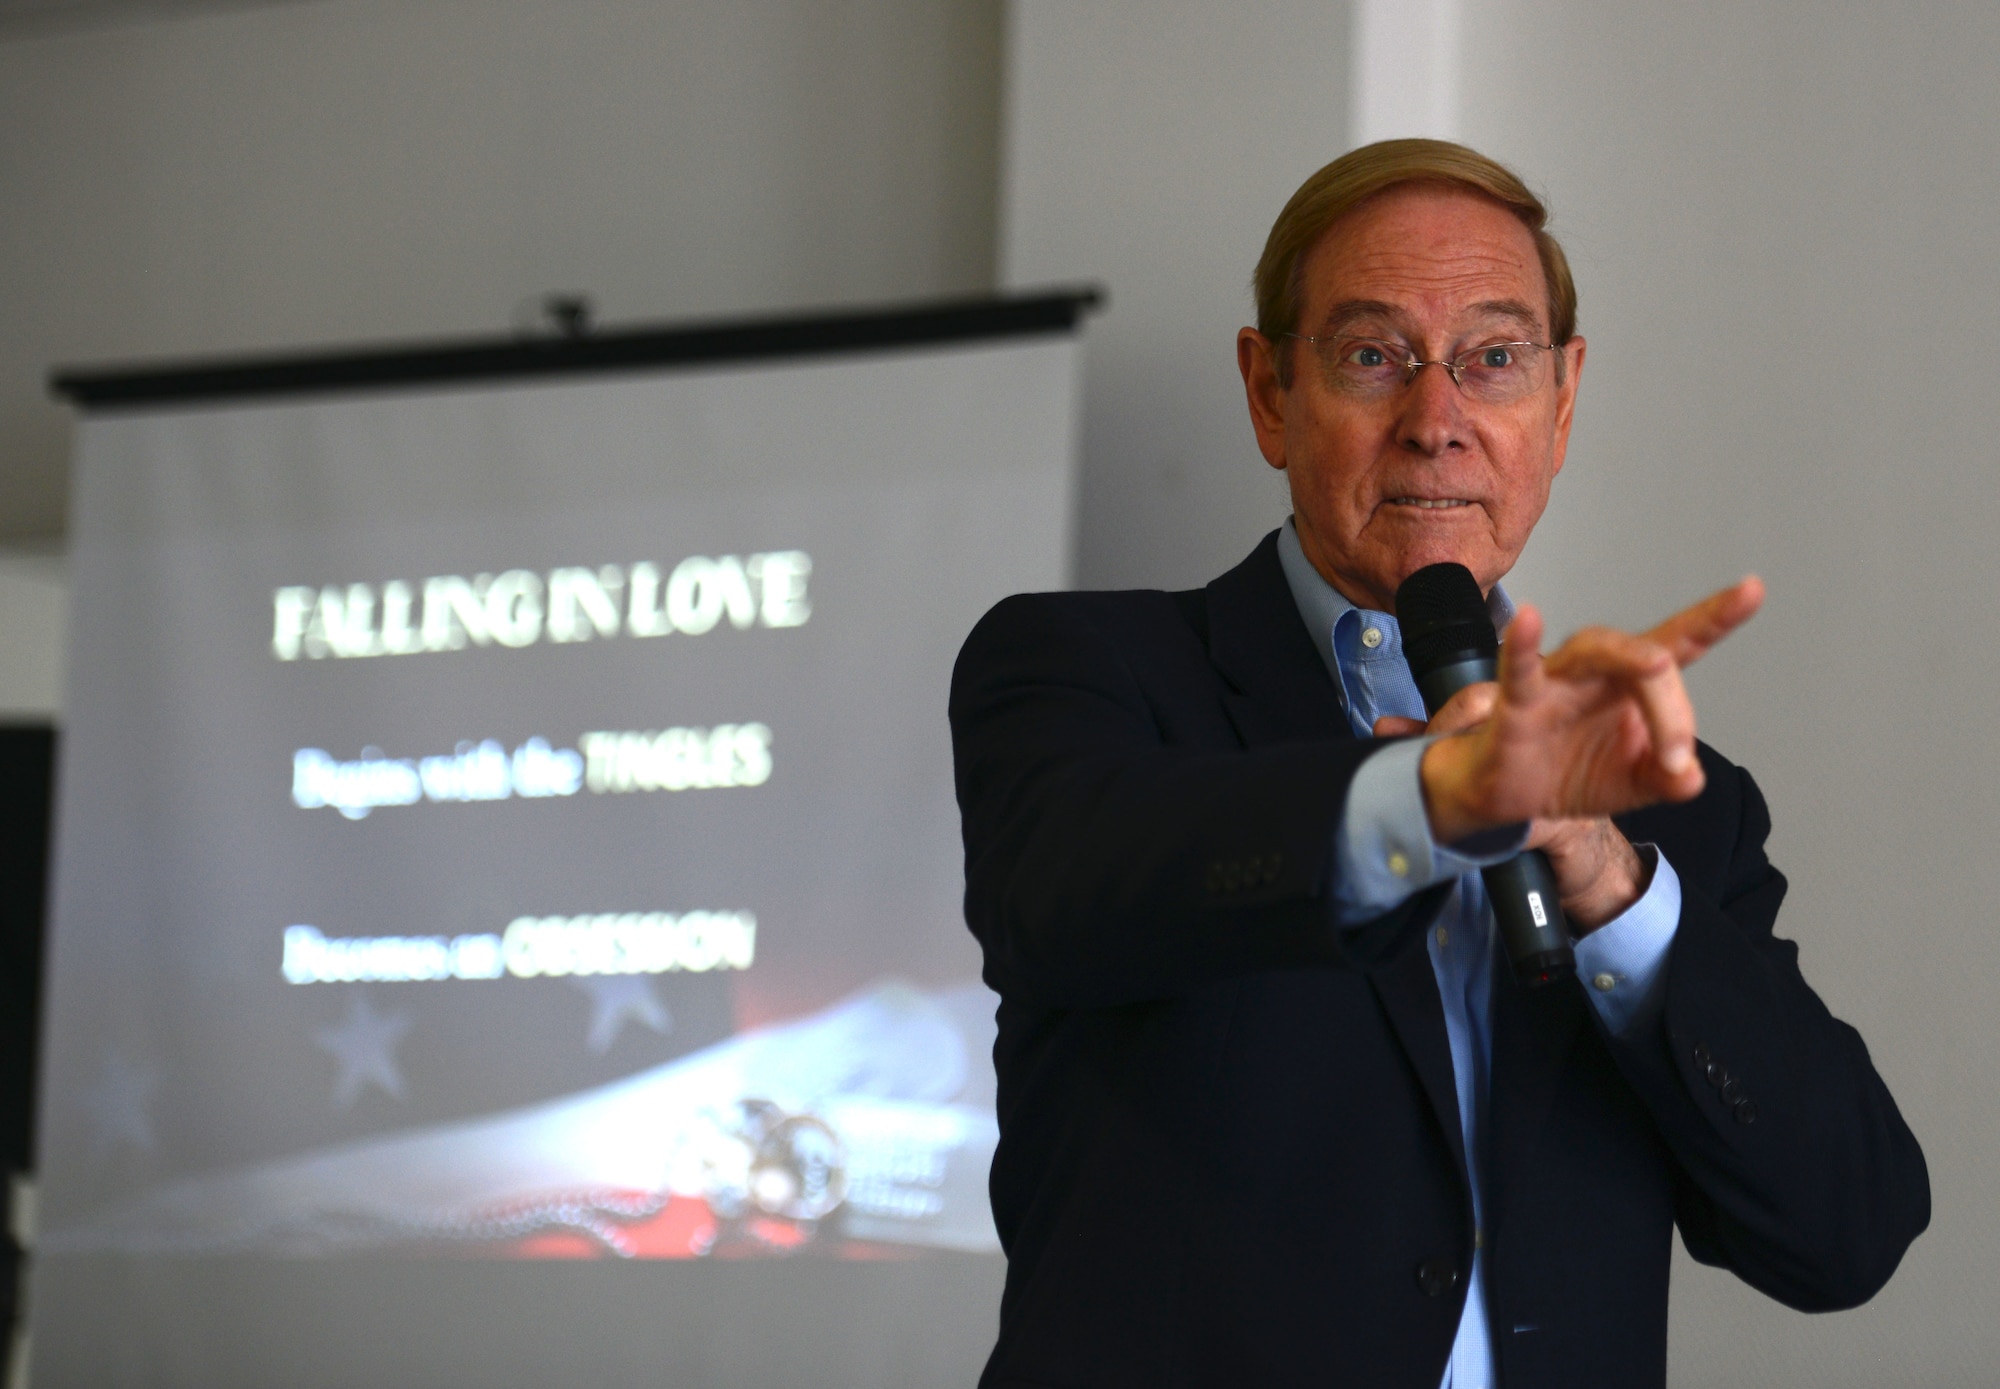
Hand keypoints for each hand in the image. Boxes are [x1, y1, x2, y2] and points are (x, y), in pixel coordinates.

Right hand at [1375, 576, 1762, 926]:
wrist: (1513, 799)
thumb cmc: (1573, 771)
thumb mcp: (1633, 783)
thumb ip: (1668, 779)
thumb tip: (1691, 778)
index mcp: (1634, 685)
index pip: (1681, 643)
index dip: (1716, 616)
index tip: (1752, 589)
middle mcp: (1599, 670)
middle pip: (1648, 656)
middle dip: (1672, 708)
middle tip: (1674, 761)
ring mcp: (1558, 680)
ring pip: (1597, 651)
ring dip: (1634, 668)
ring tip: (1657, 669)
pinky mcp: (1518, 703)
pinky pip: (1519, 669)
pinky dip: (1522, 645)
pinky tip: (1528, 620)